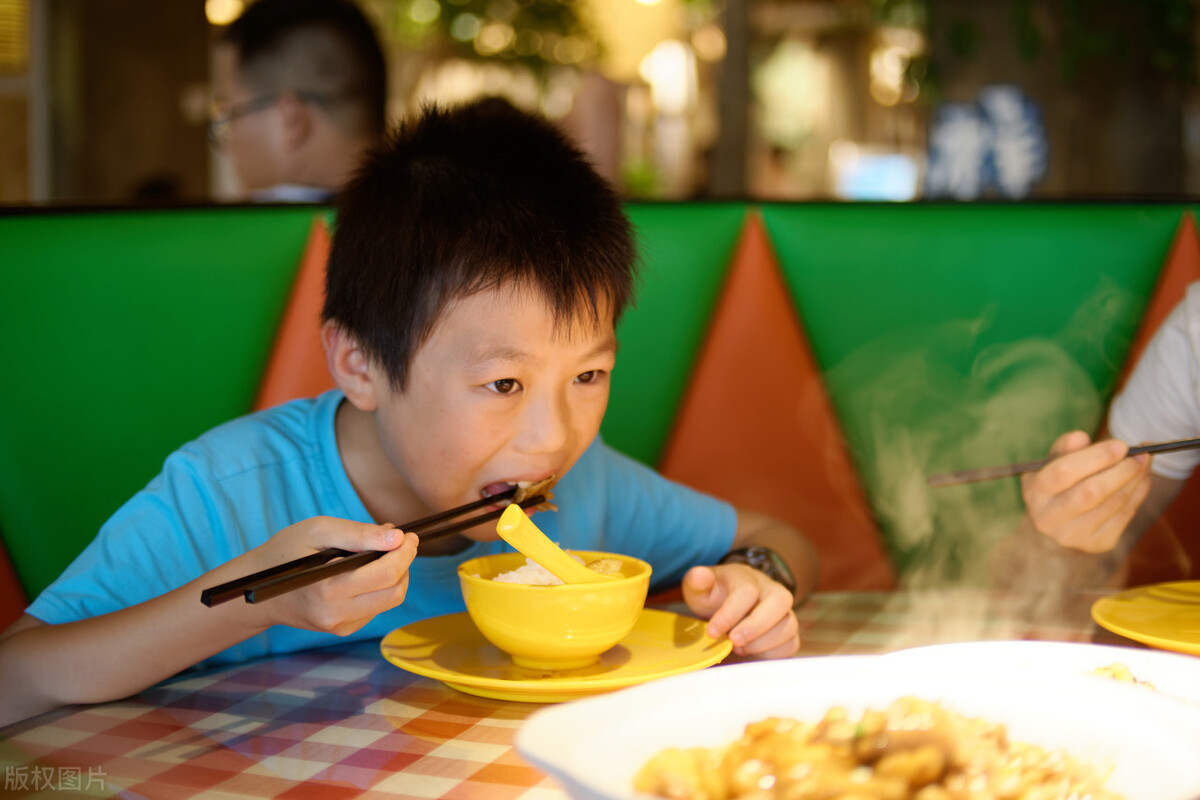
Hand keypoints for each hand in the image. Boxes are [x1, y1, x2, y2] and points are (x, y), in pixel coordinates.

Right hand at [246, 516, 417, 635]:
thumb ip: (359, 534)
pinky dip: (381, 587)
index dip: (405, 552)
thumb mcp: (318, 530)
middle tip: (402, 542)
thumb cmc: (286, 553)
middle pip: (395, 591)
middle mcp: (336, 614)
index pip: (386, 574)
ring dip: (396, 575)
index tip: (408, 535)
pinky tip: (366, 572)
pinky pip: (376, 607)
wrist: (260, 590)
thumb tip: (396, 537)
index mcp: (328, 589)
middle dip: (405, 563)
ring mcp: (340, 626)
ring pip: (390, 600)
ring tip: (382, 553)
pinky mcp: (344, 630)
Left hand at [681, 563, 798, 658]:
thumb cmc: (714, 595)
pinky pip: (791, 643)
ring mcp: (783, 611)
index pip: (747, 591)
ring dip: (763, 643)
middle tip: (733, 641)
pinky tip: (752, 653)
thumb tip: (700, 576)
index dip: (730, 614)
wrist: (727, 601)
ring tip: (739, 648)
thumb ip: (697, 581)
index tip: (712, 631)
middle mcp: (771, 591)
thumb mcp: (699, 587)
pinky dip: (773, 653)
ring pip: (788, 625)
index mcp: (748, 577)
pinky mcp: (787, 631)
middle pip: (779, 602)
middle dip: (755, 627)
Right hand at [1020, 431, 1151, 552]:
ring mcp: (1073, 535)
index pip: (1063, 472)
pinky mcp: (1096, 544)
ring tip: (1145, 462)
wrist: (1059, 523)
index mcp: (1035, 492)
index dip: (1095, 457)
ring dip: (1135, 481)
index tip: (1121, 445)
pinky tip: (1142, 480)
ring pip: (1113, 505)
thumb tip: (1081, 437)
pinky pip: (1124, 516)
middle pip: (1091, 492)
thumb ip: (1066, 447)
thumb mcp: (1054, 461)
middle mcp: (1049, 518)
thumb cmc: (1060, 483)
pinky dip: (1138, 494)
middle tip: (1141, 455)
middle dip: (1121, 471)